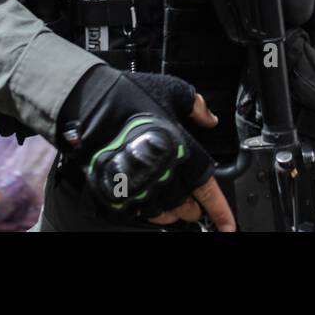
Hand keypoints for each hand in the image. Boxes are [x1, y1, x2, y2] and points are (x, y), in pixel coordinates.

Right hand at [58, 68, 235, 230]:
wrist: (86, 105)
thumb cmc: (128, 95)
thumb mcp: (172, 89)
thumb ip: (196, 105)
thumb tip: (210, 118)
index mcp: (180, 149)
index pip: (207, 188)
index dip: (220, 209)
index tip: (228, 224)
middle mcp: (162, 173)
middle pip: (186, 206)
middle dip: (195, 210)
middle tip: (196, 208)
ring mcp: (138, 185)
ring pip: (164, 214)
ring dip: (173, 215)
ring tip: (176, 209)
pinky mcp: (116, 191)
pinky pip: (139, 213)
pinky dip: (149, 213)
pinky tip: (150, 204)